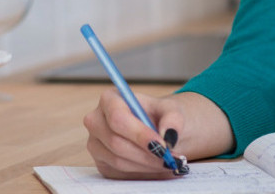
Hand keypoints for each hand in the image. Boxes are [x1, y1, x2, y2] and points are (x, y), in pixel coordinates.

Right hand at [83, 90, 234, 178]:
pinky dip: (139, 175)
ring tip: (169, 164)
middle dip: (146, 155)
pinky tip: (158, 170)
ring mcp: (97, 142)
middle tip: (171, 160)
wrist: (165, 129)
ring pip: (116, 160)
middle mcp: (97, 119)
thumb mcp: (177, 112)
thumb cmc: (169, 117)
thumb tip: (169, 138)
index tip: (160, 146)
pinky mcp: (102, 161)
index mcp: (111, 98)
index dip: (138, 134)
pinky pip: (117, 173)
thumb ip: (174, 120)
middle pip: (116, 143)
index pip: (118, 118)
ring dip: (145, 167)